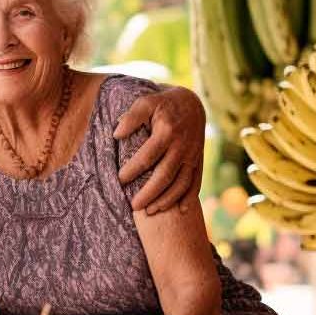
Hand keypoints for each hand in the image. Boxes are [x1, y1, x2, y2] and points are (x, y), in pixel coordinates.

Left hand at [114, 86, 205, 213]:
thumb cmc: (162, 104)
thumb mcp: (146, 103)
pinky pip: (196, 182)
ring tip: (151, 211)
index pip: (147, 156)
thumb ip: (131, 117)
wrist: (193, 103)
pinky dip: (190, 197)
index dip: (132, 170)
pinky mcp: (198, 161)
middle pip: (165, 175)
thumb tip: (116, 134)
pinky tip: (181, 211)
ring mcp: (192, 156)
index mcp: (166, 132)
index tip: (119, 180)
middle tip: (134, 206)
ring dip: (167, 199)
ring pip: (181, 183)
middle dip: (149, 193)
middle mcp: (181, 147)